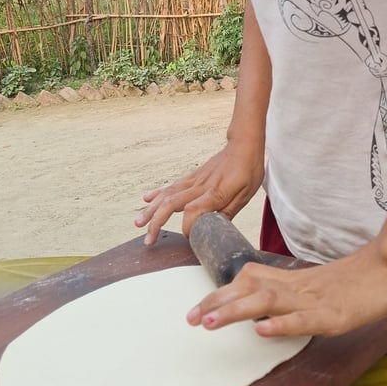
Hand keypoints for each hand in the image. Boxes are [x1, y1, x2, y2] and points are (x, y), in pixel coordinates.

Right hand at [135, 144, 263, 243]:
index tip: (190, 239)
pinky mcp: (192, 176)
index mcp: (215, 192)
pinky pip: (172, 186)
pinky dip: (157, 193)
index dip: (189, 228)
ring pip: (167, 194)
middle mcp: (200, 185)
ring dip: (151, 209)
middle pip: (172, 203)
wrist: (244, 145)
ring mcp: (194, 180)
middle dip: (156, 222)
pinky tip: (146, 199)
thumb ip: (226, 212)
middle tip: (148, 240)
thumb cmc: (248, 170)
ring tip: (138, 222)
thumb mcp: (245, 195)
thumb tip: (210, 228)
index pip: (194, 213)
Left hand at [185, 243, 386, 337]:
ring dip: (237, 311)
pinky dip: (280, 324)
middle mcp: (296, 288)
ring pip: (268, 302)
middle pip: (250, 290)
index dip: (220, 293)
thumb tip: (261, 309)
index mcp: (291, 281)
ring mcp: (314, 300)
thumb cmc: (354, 281)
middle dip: (218, 303)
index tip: (195, 309)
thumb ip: (289, 293)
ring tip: (210, 323)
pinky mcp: (332, 314)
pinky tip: (262, 331)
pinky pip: (303, 319)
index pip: (248, 282)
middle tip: (189, 319)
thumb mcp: (315, 288)